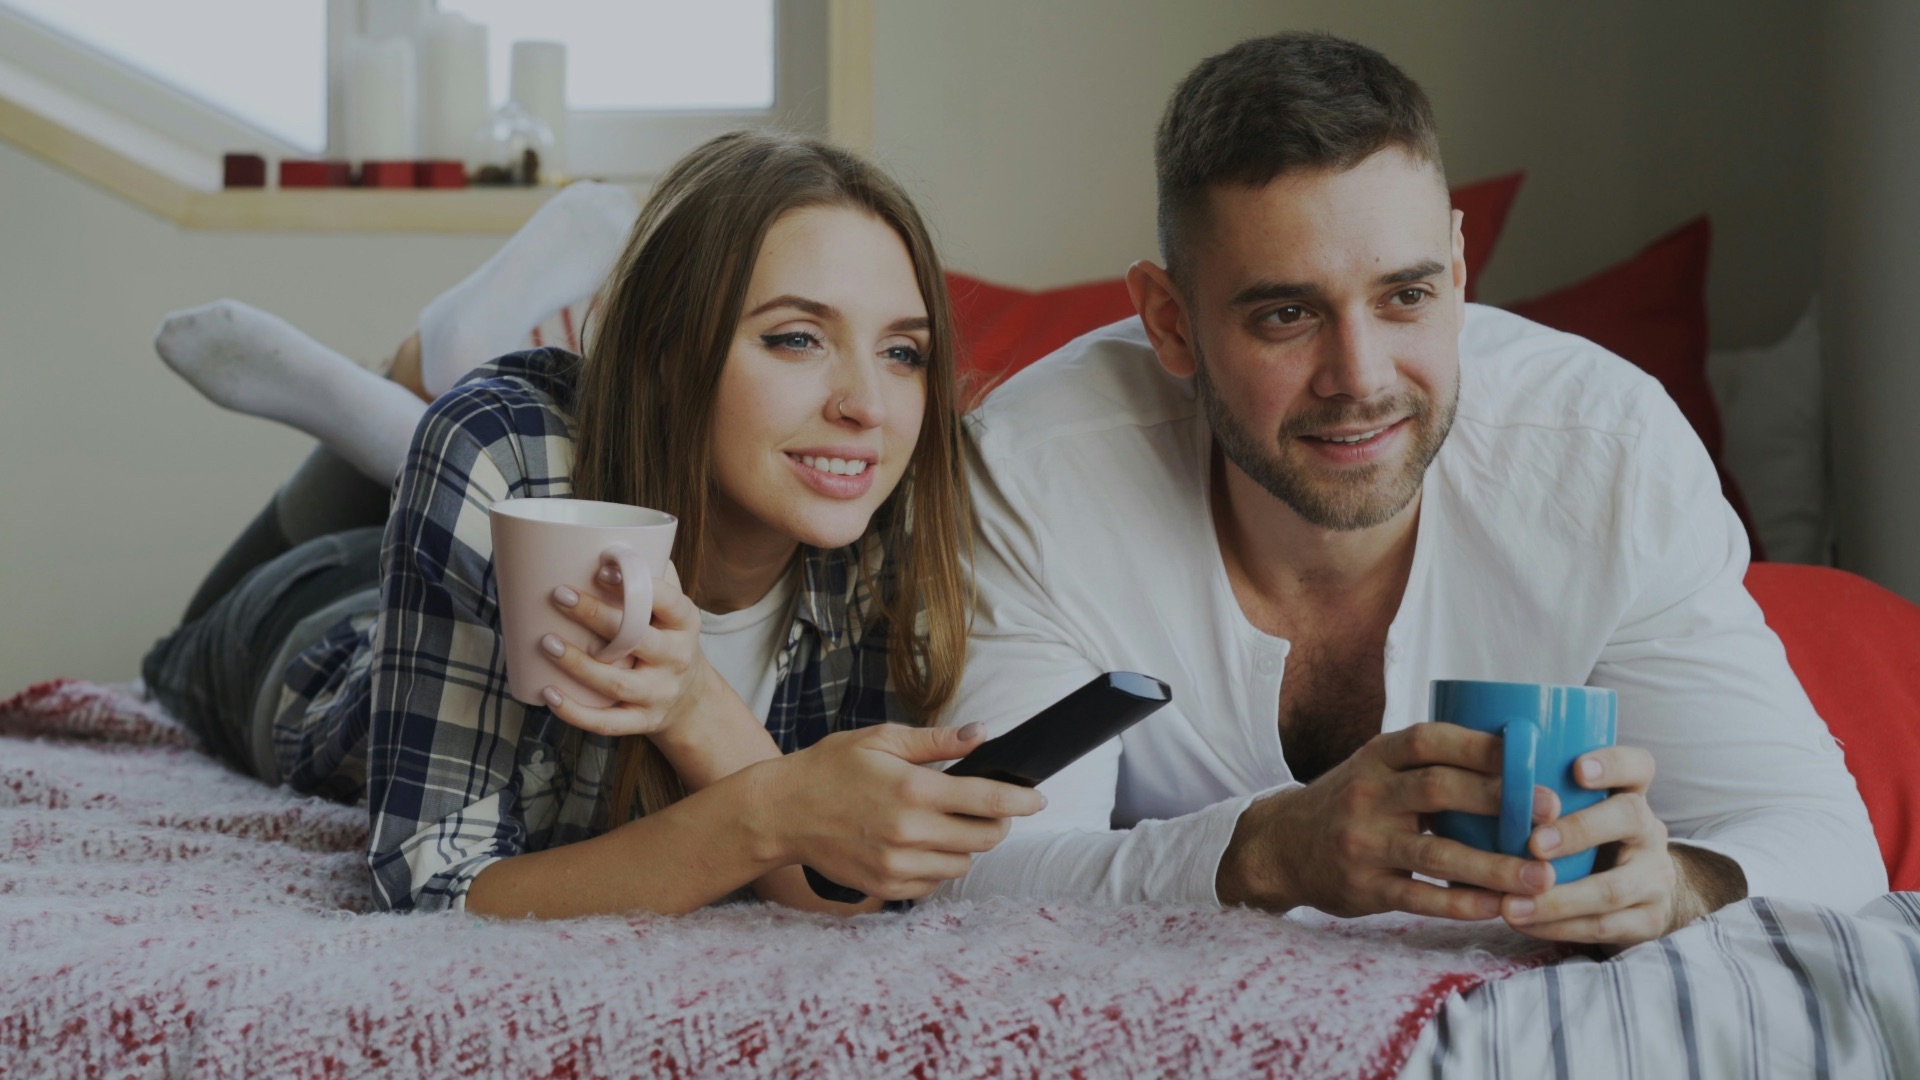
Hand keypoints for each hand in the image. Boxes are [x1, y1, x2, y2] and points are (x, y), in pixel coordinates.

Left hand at [537, 561, 711, 738]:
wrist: (691, 700)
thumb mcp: (673, 610)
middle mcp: (676, 658)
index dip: (636, 586)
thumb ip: (653, 576)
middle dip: (596, 617)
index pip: (666, 601)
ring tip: (547, 642)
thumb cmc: (668, 640)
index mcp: (684, 623)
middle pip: (636, 639)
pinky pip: (608, 723)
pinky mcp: (643, 721)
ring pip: (617, 683)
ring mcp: (659, 693)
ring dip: (578, 664)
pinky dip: (576, 713)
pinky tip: (549, 694)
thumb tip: (613, 538)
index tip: (601, 569)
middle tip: (559, 595)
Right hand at [748, 723, 1048, 901]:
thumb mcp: (880, 740)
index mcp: (913, 790)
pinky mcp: (884, 887)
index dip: (1022, 800)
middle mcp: (909, 832)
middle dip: (997, 822)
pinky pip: (933, 884)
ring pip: (962, 865)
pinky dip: (938, 866)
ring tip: (946, 824)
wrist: (780, 812)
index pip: (989, 801)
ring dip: (966, 846)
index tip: (1038, 798)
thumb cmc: (829, 768)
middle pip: (984, 839)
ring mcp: (897, 865)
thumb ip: (936, 741)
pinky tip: (921, 845)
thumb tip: (982, 734)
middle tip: (988, 807)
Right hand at [1218, 723, 1556, 918]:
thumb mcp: (1378, 767)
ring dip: (1495, 867)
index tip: (1531, 756)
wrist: (1283, 845)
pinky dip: (1464, 903)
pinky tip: (1501, 907)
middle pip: (1439, 789)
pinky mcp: (1363, 888)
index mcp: (1376, 756)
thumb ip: (1430, 763)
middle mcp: (1367, 794)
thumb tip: (1521, 756)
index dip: (1480, 746)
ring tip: (1542, 877)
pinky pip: (1420, 898)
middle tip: (1552, 814)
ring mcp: (1363, 842)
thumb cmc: (1352, 801)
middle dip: (1500, 801)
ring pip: (1437, 853)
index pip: (1429, 740)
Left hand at [1501, 748, 1745, 948]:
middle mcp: (1649, 831)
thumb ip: (1542, 799)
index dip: (1612, 763)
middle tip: (1534, 844)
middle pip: (1629, 817)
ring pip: (1612, 888)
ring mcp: (1655, 878)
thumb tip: (1472, 778)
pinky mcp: (1649, 920)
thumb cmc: (1582, 842)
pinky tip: (1522, 924)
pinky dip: (1557, 927)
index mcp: (1630, 794)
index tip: (1577, 769)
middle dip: (1578, 831)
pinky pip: (1603, 926)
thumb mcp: (1573, 813)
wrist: (1636, 897)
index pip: (1637, 765)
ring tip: (1510, 905)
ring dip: (1557, 899)